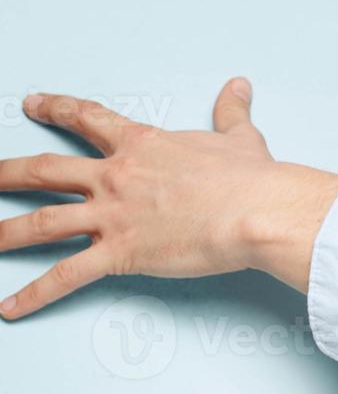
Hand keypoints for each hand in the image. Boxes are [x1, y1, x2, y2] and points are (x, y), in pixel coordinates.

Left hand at [0, 80, 337, 318]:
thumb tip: (238, 86)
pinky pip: (66, 276)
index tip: (33, 102)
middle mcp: (115, 176)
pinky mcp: (120, 253)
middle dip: (4, 172)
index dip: (56, 108)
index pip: (87, 119)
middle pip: (43, 169)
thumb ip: (231, 111)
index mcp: (141, 144)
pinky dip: (35, 294)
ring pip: (40, 222)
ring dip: (3, 233)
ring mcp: (112, 215)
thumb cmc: (251, 178)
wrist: (257, 210)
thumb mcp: (240, 137)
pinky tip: (10, 307)